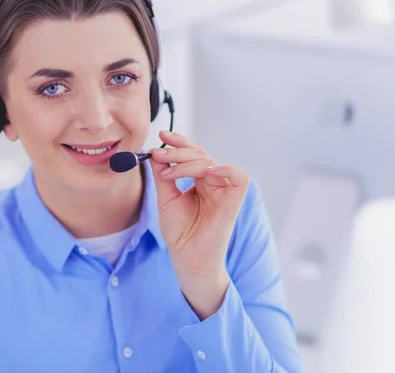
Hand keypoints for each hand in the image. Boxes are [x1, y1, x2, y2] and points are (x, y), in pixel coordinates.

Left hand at [149, 131, 250, 318]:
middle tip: (159, 153)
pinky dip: (225, 169)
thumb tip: (155, 152)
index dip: (179, 143)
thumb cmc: (180, 232)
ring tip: (169, 173)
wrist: (187, 258)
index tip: (161, 137)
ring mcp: (224, 191)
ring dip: (188, 162)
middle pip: (201, 154)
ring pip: (211, 162)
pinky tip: (206, 172)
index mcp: (200, 182)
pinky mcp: (234, 201)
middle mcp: (213, 183)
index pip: (192, 154)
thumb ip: (163, 176)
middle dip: (178, 151)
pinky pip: (239, 177)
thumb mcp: (166, 199)